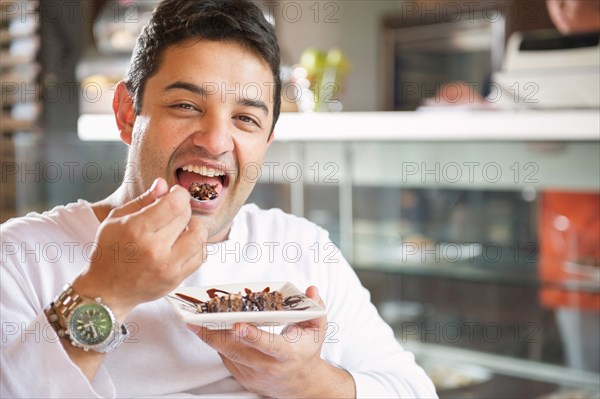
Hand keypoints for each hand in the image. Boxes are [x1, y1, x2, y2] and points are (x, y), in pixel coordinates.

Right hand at [73, 178, 207, 319]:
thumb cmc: (110, 251)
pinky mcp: (177, 279)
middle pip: (187, 216)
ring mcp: (168, 266)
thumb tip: (164, 184)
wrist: (107, 290)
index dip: (180, 193)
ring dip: (194, 226)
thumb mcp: (117, 219)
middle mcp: (155, 248)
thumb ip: (143, 200)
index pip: (175, 204)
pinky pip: (201, 255)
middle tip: (173, 211)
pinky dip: (197, 245)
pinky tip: (185, 243)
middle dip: (183, 208)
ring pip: (200, 236)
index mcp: (137, 229)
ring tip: (182, 228)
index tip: (175, 194)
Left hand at [188, 287, 354, 397]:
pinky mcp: (243, 377)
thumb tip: (311, 290)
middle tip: (197, 320)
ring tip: (194, 322)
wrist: (300, 384)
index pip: (269, 345)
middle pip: (239, 351)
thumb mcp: (317, 329)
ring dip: (210, 338)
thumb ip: (315, 308)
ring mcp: (254, 374)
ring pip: (228, 354)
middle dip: (216, 335)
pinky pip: (226, 358)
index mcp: (287, 354)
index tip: (238, 325)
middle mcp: (269, 367)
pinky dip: (216, 344)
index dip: (253, 335)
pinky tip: (206, 330)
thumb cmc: (306, 350)